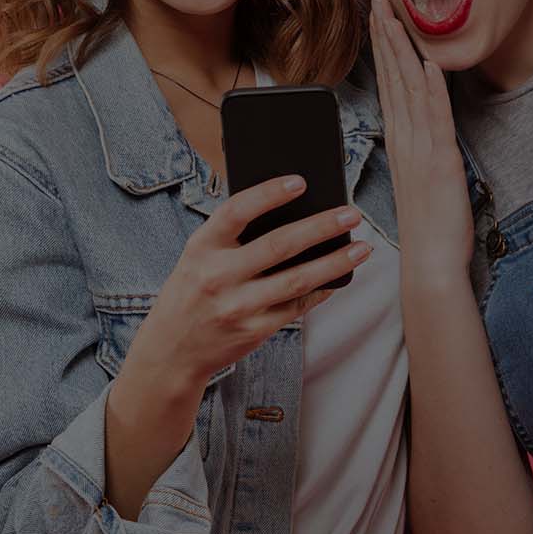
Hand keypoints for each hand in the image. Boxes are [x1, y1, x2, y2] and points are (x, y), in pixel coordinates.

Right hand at [126, 177, 372, 392]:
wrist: (171, 351)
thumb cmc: (192, 291)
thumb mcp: (197, 257)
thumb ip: (231, 236)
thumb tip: (291, 211)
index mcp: (201, 248)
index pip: (237, 211)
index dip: (269, 194)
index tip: (301, 181)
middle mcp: (218, 276)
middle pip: (279, 245)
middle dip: (321, 227)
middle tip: (351, 214)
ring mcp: (237, 306)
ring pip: (297, 280)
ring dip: (335, 262)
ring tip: (361, 248)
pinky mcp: (254, 330)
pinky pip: (297, 306)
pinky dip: (321, 290)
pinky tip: (339, 278)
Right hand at [370, 0, 475, 281]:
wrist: (430, 265)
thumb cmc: (430, 230)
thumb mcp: (422, 183)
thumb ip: (420, 154)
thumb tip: (423, 137)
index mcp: (400, 144)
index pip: (388, 87)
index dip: (382, 51)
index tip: (376, 21)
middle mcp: (405, 142)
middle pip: (391, 79)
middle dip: (384, 37)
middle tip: (375, 1)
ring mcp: (420, 150)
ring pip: (408, 89)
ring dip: (401, 50)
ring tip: (392, 16)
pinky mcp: (440, 162)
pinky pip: (434, 118)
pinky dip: (430, 89)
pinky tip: (425, 62)